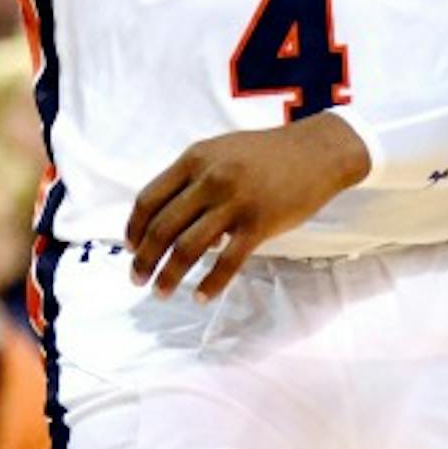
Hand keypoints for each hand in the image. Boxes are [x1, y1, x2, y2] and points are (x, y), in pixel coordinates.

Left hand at [127, 113, 371, 299]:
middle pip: (162, 228)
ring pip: (188, 248)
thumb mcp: (222, 152)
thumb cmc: (267, 153)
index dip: (134, 229)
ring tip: (161, 293)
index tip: (130, 248)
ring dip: (169, 276)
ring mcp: (235, 202)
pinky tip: (201, 297)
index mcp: (195, 158)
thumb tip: (171, 221)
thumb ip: (194, 179)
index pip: (149, 199)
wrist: (317, 151)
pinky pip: (227, 263)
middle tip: (137, 280)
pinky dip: (209, 285)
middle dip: (144, 260)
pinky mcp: (259, 224)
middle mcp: (210, 179)